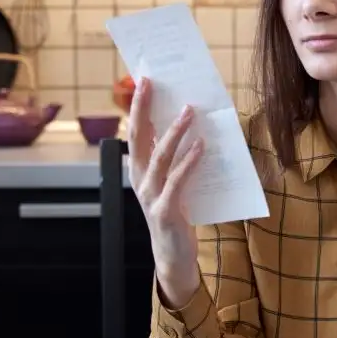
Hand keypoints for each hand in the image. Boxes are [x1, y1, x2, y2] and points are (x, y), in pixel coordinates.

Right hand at [127, 76, 203, 305]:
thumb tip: (184, 125)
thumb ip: (171, 158)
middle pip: (139, 138)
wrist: (172, 256)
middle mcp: (139, 180)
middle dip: (144, 109)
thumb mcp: (169, 182)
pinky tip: (201, 146)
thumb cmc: (174, 213)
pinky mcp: (165, 210)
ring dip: (174, 131)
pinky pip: (178, 180)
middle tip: (152, 84)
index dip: (138, 107)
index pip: (135, 132)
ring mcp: (150, 195)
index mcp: (138, 170)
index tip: (144, 81)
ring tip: (188, 110)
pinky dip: (189, 161)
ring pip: (160, 156)